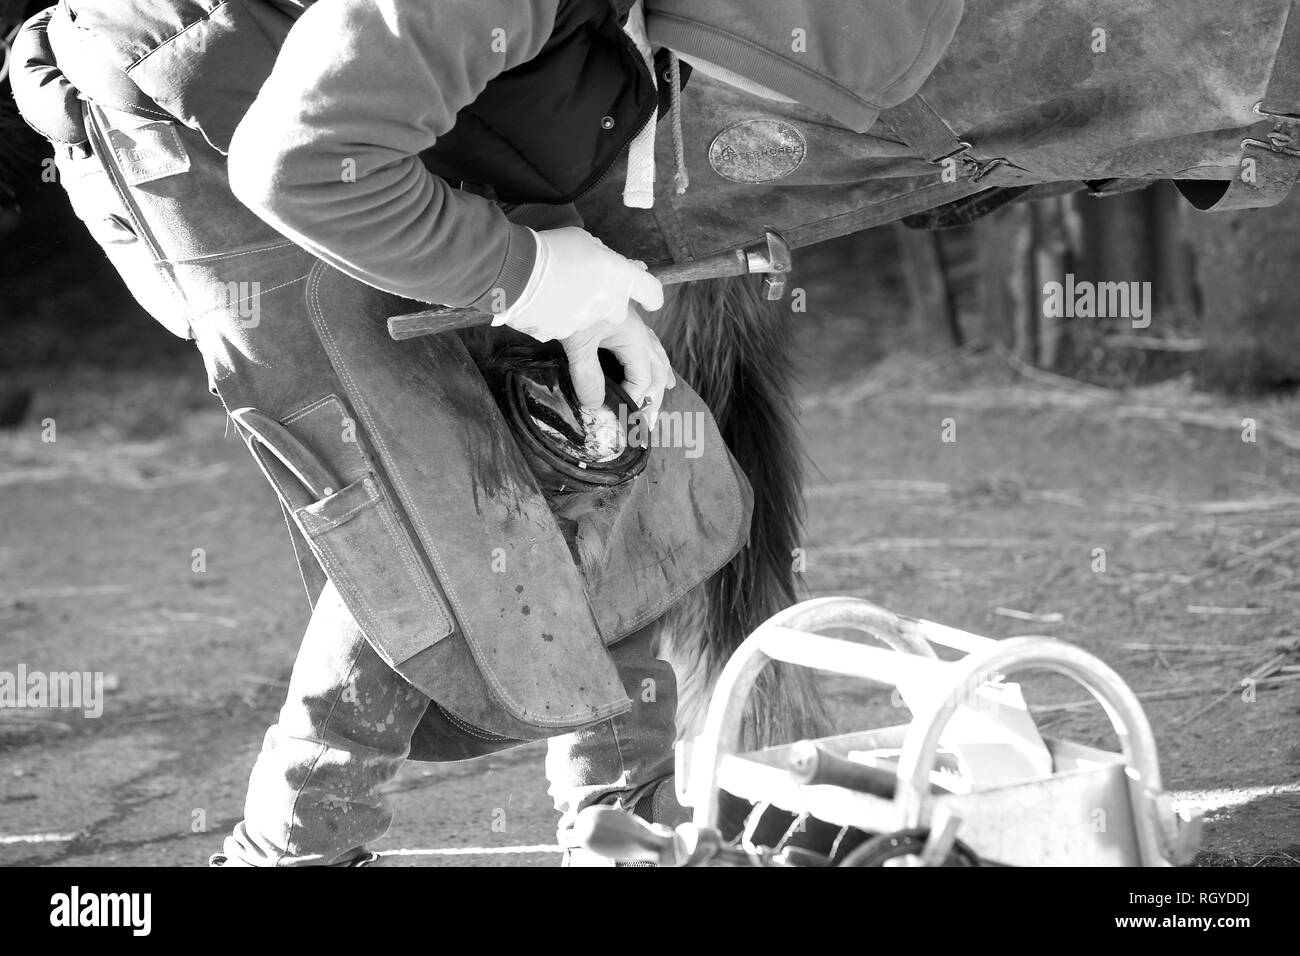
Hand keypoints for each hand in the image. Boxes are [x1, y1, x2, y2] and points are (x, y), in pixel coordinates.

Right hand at [495, 226, 663, 340]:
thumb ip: (609, 258)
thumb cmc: (551, 248)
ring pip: (593, 319)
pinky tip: (544, 302)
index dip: (651, 296)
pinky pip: (567, 327)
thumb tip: (625, 265)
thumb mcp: (586, 241)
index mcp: (620, 277)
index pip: (652, 292)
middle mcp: (611, 304)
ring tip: (558, 289)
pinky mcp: (565, 337)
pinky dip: (560, 317)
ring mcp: (589, 324)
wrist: (514, 270)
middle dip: (607, 300)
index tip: (648, 299)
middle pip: (620, 309)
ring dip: (581, 308)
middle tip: (586, 284)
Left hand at [561, 308, 675, 426]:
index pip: (644, 379)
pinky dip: (649, 353)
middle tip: (646, 424)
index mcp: (634, 336)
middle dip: (654, 397)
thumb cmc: (567, 302)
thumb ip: (588, 377)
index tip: (618, 417)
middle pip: (658, 368)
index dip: (633, 400)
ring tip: (667, 389)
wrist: (550, 268)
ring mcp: (631, 320)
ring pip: (654, 351)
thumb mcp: (577, 343)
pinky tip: (650, 353)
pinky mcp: (619, 314)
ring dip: (659, 374)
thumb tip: (595, 407)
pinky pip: (643, 338)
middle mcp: (638, 329)